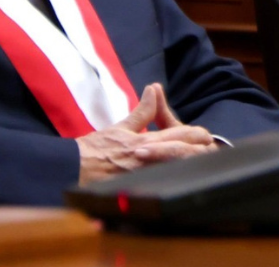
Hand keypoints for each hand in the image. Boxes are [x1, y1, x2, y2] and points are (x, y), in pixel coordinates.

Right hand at [76, 84, 216, 184]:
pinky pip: (165, 183)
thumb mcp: (120, 127)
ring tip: (199, 162)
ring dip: (190, 163)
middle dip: (201, 150)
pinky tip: (181, 178)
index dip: (198, 135)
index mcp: (146, 142)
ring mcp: (145, 176)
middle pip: (187, 152)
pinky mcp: (138, 189)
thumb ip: (143, 111)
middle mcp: (149, 159)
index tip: (205, 136)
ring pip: (179, 168)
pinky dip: (175, 177)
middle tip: (209, 149)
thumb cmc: (93, 149)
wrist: (69, 170)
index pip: (184, 134)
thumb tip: (154, 89)